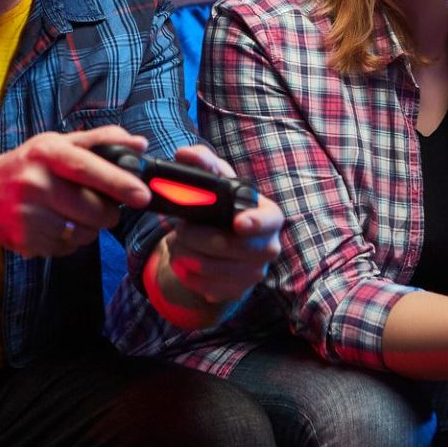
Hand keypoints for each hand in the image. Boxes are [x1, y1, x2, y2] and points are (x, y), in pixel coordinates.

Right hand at [0, 126, 150, 256]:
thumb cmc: (27, 165)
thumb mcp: (57, 143)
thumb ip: (99, 141)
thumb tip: (139, 144)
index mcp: (46, 153)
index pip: (88, 168)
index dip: (118, 183)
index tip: (142, 195)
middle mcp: (35, 183)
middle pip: (92, 210)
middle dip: (108, 212)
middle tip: (104, 206)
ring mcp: (28, 216)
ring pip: (84, 233)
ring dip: (89, 227)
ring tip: (73, 213)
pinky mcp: (26, 241)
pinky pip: (67, 247)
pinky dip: (70, 239)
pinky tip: (55, 224)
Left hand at [155, 145, 283, 306]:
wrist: (221, 242)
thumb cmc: (223, 205)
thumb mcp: (217, 180)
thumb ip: (203, 162)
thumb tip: (184, 154)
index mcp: (269, 216)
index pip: (268, 221)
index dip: (254, 223)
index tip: (238, 224)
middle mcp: (268, 247)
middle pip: (227, 246)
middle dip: (194, 236)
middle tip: (180, 228)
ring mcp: (254, 273)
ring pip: (209, 268)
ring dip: (184, 254)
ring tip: (177, 241)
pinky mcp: (236, 291)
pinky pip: (203, 286)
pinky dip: (185, 273)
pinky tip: (184, 260)